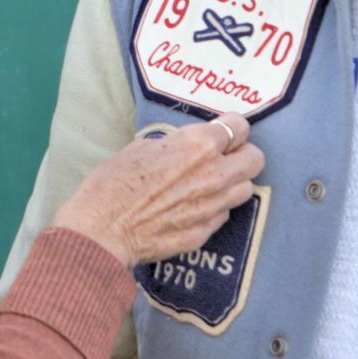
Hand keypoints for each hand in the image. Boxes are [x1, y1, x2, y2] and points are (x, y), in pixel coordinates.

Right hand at [53, 114, 263, 265]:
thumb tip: (181, 147)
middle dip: (243, 154)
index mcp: (198, 145)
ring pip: (246, 189)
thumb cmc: (112, 185)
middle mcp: (214, 174)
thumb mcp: (141, 148)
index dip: (232, 127)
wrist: (102, 231)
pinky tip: (193, 207)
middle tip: (226, 156)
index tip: (224, 132)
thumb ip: (173, 145)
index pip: (239, 126)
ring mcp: (213, 206)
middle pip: (255, 158)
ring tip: (212, 184)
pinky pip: (223, 215)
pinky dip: (214, 208)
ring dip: (233, 183)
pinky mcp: (205, 232)